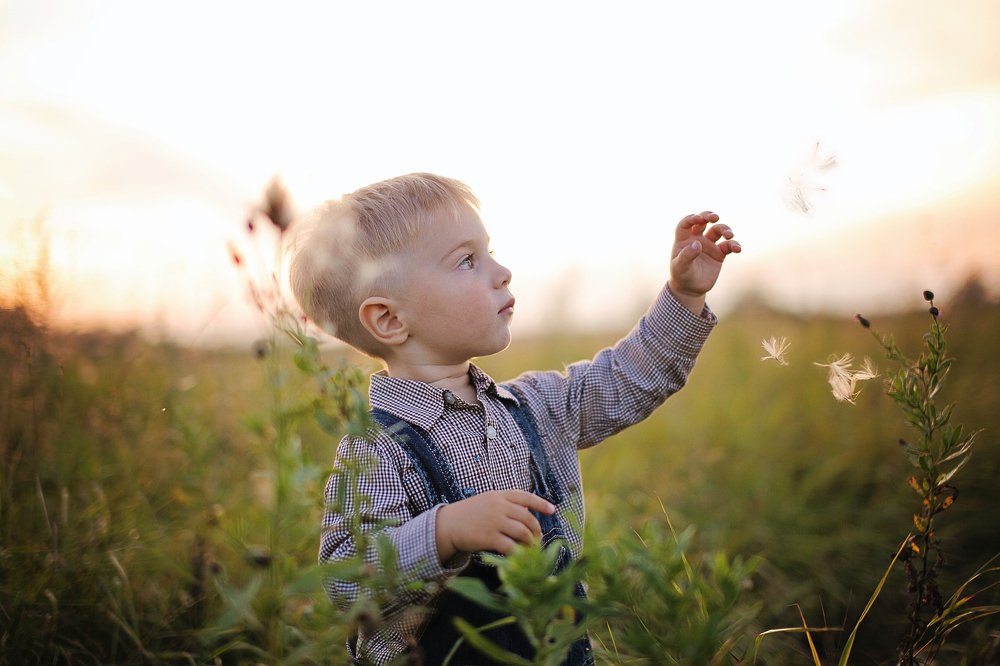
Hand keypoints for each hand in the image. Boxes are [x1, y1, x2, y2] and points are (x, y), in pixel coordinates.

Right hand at [435, 490, 554, 562]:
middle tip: (538, 539)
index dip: (541, 503)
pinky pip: (511, 546)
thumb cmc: (469, 514)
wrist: (448, 524)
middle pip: (528, 518)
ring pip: (523, 533)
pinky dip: (518, 552)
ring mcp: (495, 521)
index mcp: (500, 495)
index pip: (526, 497)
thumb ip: (506, 504)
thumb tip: (528, 513)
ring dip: (531, 543)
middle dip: (536, 530)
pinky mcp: (489, 537)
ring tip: (531, 549)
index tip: (552, 510)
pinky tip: (520, 556)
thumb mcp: (487, 501)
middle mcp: (499, 506)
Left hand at [668, 211, 740, 313]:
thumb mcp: (680, 267)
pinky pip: (728, 246)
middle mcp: (697, 239)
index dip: (691, 218)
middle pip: (703, 221)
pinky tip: (737, 248)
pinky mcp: (719, 254)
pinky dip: (733, 245)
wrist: (691, 289)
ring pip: (718, 231)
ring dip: (725, 229)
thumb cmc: (681, 276)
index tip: (699, 218)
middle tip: (715, 217)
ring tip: (729, 235)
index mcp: (684, 240)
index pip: (686, 224)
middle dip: (709, 216)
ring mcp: (708, 245)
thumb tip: (697, 244)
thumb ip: (687, 255)